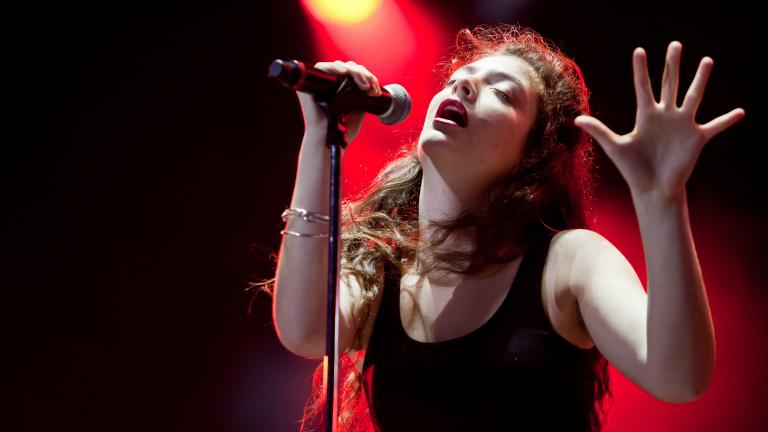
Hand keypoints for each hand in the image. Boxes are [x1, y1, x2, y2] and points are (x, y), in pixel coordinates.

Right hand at [297, 60, 381, 145]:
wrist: (329, 141)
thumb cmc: (342, 132)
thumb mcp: (359, 112)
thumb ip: (363, 99)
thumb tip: (370, 87)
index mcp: (342, 89)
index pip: (356, 74)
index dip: (368, 77)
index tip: (376, 92)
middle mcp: (331, 84)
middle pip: (349, 67)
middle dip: (365, 75)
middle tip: (370, 89)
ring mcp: (321, 83)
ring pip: (340, 65)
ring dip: (355, 72)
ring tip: (363, 86)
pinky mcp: (309, 84)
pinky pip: (321, 67)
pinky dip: (333, 67)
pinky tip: (344, 74)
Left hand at [574, 41, 744, 199]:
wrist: (652, 189)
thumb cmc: (632, 170)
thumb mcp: (615, 148)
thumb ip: (599, 131)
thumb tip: (577, 119)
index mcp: (646, 116)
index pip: (643, 87)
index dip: (641, 69)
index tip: (639, 51)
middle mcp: (665, 116)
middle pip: (670, 84)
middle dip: (673, 64)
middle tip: (675, 45)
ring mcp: (682, 125)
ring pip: (694, 96)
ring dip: (701, 79)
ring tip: (707, 61)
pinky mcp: (696, 138)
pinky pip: (715, 126)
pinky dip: (727, 120)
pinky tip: (740, 111)